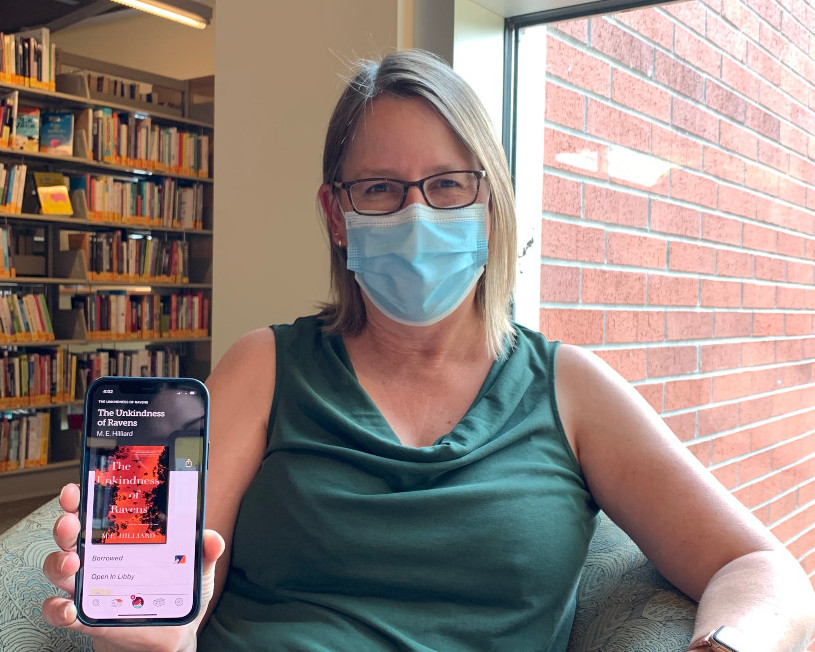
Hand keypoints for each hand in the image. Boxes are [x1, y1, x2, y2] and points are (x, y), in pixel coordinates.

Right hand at [42, 483, 224, 651]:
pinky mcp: (85, 615)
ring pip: (59, 568)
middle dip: (66, 525)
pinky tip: (69, 608)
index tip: (78, 488)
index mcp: (121, 540)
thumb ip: (203, 553)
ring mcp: (88, 586)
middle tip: (71, 522)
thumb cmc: (177, 594)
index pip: (97, 513)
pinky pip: (58, 610)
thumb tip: (213, 539)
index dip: (82, 499)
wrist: (171, 635)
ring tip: (74, 562)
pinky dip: (57, 609)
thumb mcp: (195, 569)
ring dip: (59, 563)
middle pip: (71, 536)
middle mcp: (99, 558)